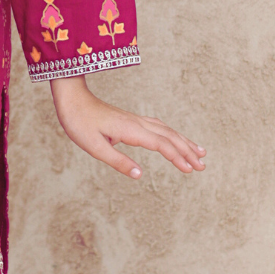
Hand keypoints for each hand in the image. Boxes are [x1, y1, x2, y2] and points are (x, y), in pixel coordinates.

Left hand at [49, 75, 204, 177]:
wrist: (72, 98)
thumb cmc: (79, 122)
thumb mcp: (93, 147)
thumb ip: (117, 161)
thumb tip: (139, 175)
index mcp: (130, 130)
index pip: (161, 144)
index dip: (177, 157)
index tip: (190, 170)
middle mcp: (137, 123)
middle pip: (169, 137)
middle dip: (188, 151)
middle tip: (203, 166)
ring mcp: (135, 119)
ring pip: (166, 130)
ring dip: (184, 142)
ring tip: (200, 152)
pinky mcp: (131, 119)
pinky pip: (158, 127)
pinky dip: (172, 134)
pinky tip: (176, 138)